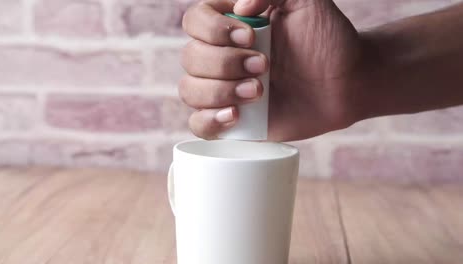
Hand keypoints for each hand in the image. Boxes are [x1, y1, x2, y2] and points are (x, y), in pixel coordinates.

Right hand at [180, 0, 365, 140]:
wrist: (346, 82)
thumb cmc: (326, 39)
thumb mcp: (306, 0)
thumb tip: (239, 7)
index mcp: (230, 25)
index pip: (194, 20)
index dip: (214, 30)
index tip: (252, 36)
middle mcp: (220, 56)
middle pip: (190, 57)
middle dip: (226, 63)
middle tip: (265, 66)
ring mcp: (223, 89)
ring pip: (189, 91)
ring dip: (220, 91)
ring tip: (259, 92)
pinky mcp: (231, 121)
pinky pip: (198, 124)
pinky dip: (210, 121)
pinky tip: (236, 116)